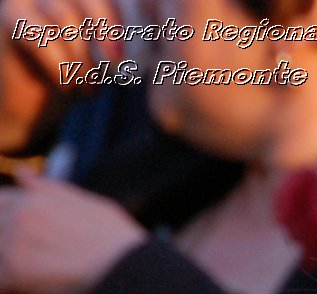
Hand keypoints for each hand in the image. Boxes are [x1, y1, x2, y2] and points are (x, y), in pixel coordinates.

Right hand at [0, 0, 127, 153]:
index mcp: (75, 0)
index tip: (120, 58)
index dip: (114, 24)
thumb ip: (117, 42)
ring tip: (86, 88)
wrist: (28, 109)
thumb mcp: (100, 59)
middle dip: (100, 44)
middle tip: (104, 77)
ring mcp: (25, 1)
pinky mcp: (9, 19)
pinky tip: (66, 87)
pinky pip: (42, 38)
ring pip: (66, 20)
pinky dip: (60, 67)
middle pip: (86, 3)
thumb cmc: (70, 81)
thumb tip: (152, 33)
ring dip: (81, 60)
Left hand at [0, 169, 144, 293]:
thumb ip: (51, 191)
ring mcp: (14, 242)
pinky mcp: (15, 272)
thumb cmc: (119, 243)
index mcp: (36, 199)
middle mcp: (20, 215)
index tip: (14, 243)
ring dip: (4, 277)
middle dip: (5, 252)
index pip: (1, 201)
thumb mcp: (92, 205)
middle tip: (21, 271)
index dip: (4, 221)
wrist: (132, 271)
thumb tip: (22, 175)